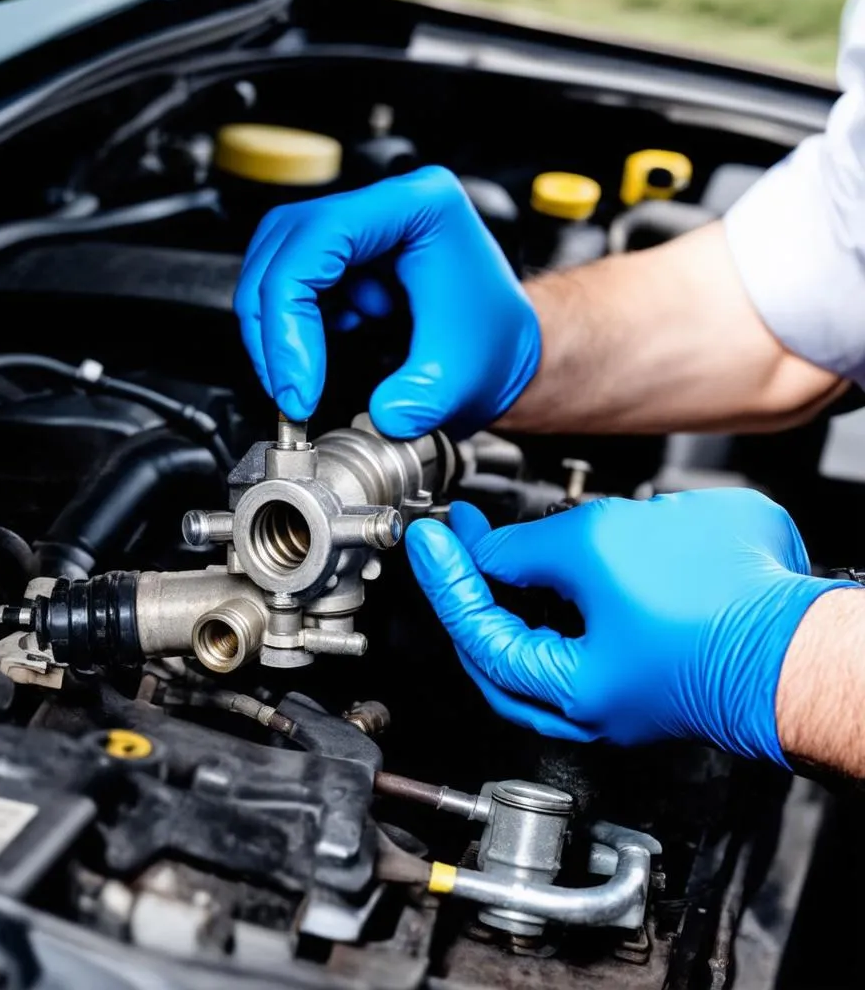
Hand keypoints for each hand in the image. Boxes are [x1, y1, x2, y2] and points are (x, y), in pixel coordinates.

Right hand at [233, 166, 539, 437]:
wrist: (504, 353)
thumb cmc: (495, 347)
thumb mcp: (463, 380)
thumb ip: (422, 400)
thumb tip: (381, 417)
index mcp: (421, 206)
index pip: (323, 236)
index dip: (292, 314)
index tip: (300, 383)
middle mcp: (386, 205)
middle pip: (285, 245)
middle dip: (275, 327)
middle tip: (289, 391)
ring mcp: (361, 229)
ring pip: (276, 262)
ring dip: (276, 328)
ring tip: (303, 377)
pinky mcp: (344, 258)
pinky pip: (289, 283)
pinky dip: (290, 329)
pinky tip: (319, 357)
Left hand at [405, 491, 853, 764]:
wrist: (809, 640)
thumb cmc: (721, 605)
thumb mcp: (599, 548)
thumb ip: (532, 550)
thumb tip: (493, 551)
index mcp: (567, 691)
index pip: (476, 630)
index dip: (446, 575)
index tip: (430, 536)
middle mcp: (589, 705)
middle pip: (496, 650)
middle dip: (469, 588)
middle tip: (456, 538)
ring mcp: (620, 689)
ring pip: (538, 646)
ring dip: (510, 591)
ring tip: (497, 539)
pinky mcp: (649, 667)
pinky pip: (580, 638)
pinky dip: (552, 600)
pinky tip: (556, 560)